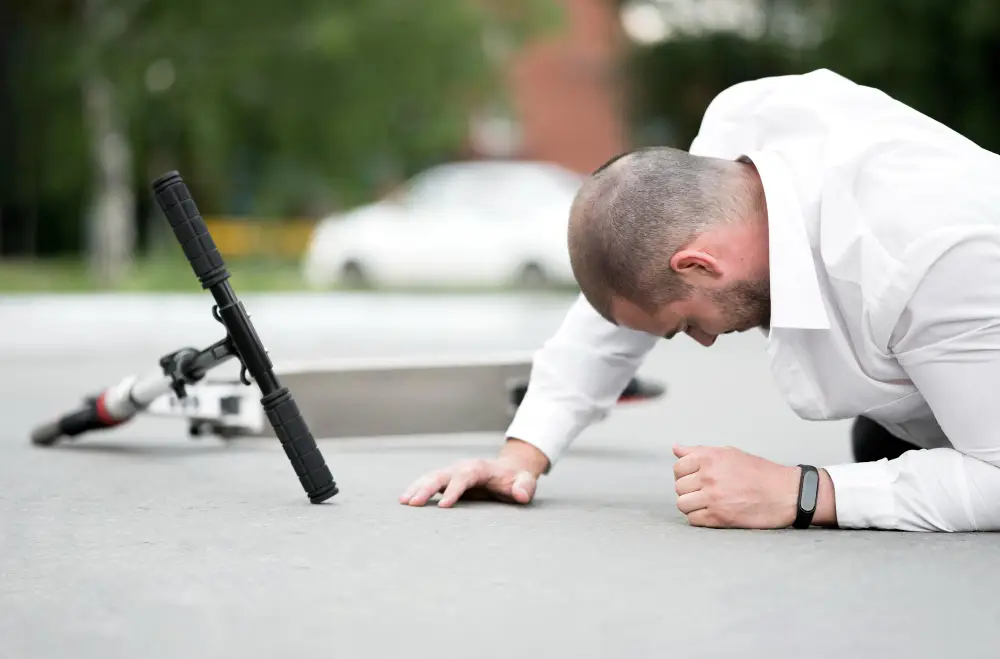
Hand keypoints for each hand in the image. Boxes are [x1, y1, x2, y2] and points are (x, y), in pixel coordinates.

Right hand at [399, 438, 548, 507]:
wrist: (509, 470)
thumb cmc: (516, 479)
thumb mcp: (525, 482)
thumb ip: (524, 487)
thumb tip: (521, 495)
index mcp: (479, 468)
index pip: (463, 477)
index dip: (454, 490)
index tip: (444, 506)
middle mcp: (462, 467)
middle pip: (441, 475)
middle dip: (426, 489)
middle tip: (412, 503)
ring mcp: (452, 472)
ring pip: (431, 477)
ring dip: (416, 488)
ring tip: (402, 502)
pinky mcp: (447, 479)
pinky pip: (429, 482)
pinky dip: (416, 488)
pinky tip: (405, 500)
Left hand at [672, 444, 803, 528]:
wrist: (785, 493)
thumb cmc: (759, 472)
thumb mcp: (730, 454)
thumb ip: (700, 451)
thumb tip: (675, 449)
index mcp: (710, 457)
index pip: (678, 468)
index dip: (684, 474)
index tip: (695, 478)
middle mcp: (709, 476)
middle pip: (679, 487)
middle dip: (689, 490)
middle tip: (704, 492)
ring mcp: (713, 498)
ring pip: (682, 504)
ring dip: (692, 505)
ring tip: (706, 503)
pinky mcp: (719, 518)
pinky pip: (693, 520)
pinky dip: (699, 518)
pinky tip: (712, 513)